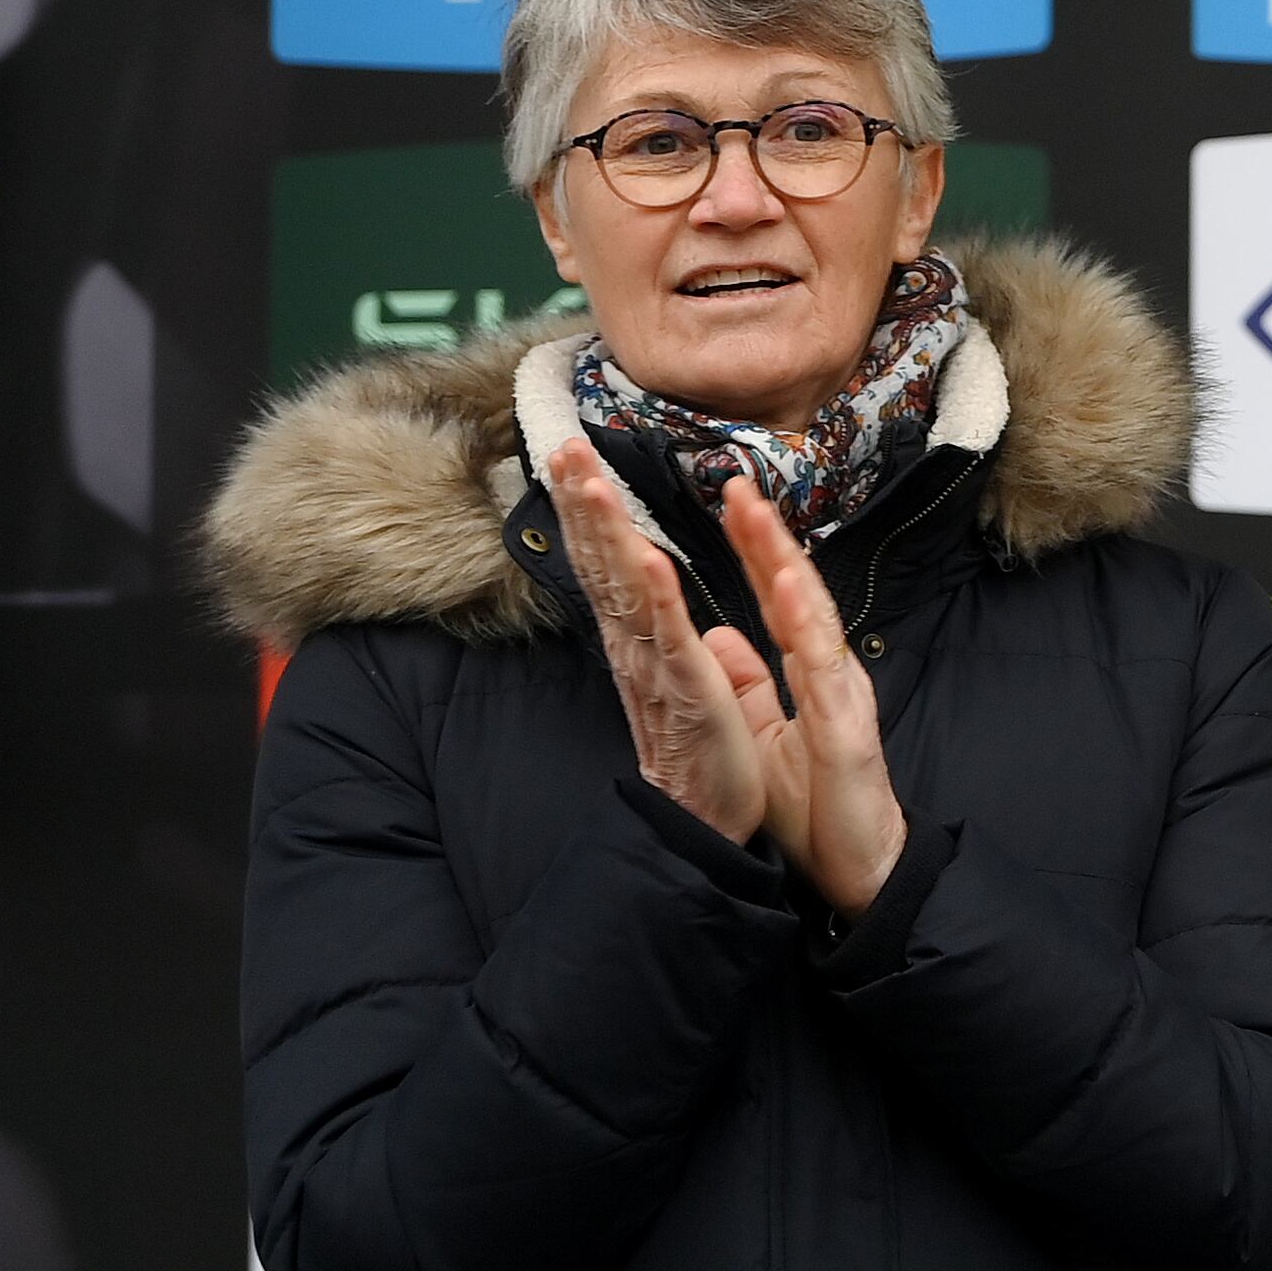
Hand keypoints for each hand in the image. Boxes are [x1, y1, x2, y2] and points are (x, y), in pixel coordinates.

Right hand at [546, 439, 762, 844]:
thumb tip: (662, 594)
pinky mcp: (688, 695)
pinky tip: (644, 558)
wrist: (706, 825)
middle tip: (564, 445)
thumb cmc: (701, 752)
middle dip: (584, 504)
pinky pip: (668, 639)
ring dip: (608, 533)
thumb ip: (672, 633)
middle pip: (603, 565)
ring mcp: (657, 670)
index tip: (574, 458)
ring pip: (626, 589)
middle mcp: (637, 649)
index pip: (610, 564)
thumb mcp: (686, 676)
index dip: (591, 512)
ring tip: (590, 480)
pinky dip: (655, 598)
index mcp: (642, 641)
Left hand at [708, 478, 910, 923]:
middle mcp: (829, 672)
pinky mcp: (847, 729)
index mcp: (809, 671)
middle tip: (737, 484)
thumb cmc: (816, 807)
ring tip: (759, 519)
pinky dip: (806, 624)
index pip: (776, 596)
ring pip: (813, 617)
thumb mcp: (768, 735)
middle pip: (796, 591)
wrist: (858, 870)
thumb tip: (722, 637)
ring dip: (785, 565)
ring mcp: (842, 695)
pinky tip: (787, 588)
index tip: (730, 500)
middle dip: (767, 538)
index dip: (754, 548)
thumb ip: (750, 684)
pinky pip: (824, 668)